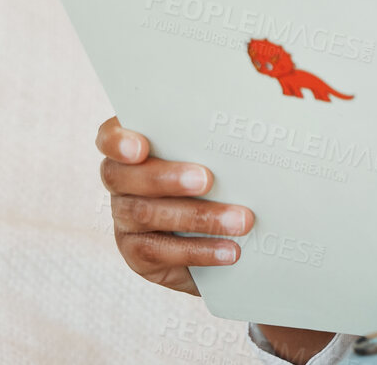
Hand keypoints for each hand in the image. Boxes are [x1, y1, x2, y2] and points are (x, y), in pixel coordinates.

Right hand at [96, 116, 337, 361]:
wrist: (229, 231)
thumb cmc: (227, 174)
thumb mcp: (223, 153)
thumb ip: (223, 140)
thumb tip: (266, 123)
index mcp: (136, 146)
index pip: (110, 136)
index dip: (118, 140)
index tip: (140, 146)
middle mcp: (122, 181)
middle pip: (125, 177)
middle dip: (167, 178)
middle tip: (208, 179)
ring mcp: (125, 218)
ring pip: (146, 215)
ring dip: (198, 217)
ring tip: (242, 220)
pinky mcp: (137, 253)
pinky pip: (159, 253)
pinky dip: (198, 251)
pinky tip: (230, 251)